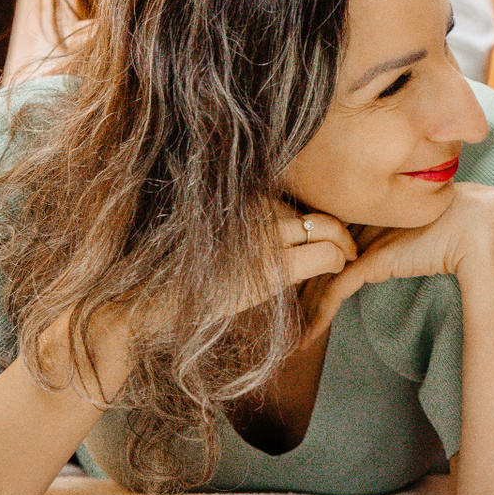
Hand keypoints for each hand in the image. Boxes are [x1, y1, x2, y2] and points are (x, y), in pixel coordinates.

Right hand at [121, 202, 354, 357]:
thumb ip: (248, 222)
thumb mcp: (216, 235)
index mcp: (241, 194)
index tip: (330, 224)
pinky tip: (340, 265)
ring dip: (343, 242)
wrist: (144, 300)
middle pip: (316, 206)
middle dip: (339, 225)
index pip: (296, 195)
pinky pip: (324, 253)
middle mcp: (254, 206)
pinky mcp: (272, 265)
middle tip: (349, 242)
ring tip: (348, 254)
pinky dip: (339, 258)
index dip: (318, 209)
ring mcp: (264, 234)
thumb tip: (281, 220)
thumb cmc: (174, 273)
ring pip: (326, 226)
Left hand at [304, 183, 493, 339]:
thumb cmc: (460, 225)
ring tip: (294, 332)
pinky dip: (320, 315)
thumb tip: (393, 254)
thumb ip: (401, 238)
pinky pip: (335, 290)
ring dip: (305, 307)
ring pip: (322, 274)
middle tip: (287, 315)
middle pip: (319, 255)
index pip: (329, 238)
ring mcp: (365, 238)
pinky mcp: (371, 260)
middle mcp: (362, 220)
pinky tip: (309, 336)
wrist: (478, 225)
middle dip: (301, 286)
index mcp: (370, 208)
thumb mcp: (420, 231)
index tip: (299, 289)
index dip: (313, 262)